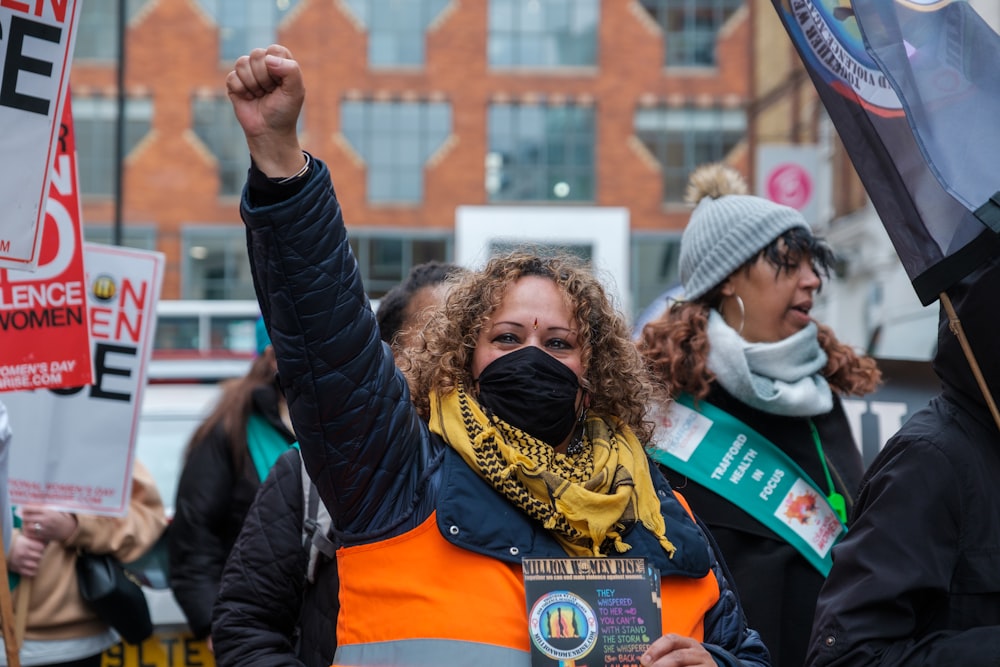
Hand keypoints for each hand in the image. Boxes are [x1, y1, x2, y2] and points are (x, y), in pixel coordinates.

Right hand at [9, 534, 46, 576]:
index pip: (41, 547)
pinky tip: (32, 568)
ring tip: (35, 561)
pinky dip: (32, 571)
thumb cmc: (17, 543)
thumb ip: (35, 540)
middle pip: (39, 556)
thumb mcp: (25, 539)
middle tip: (38, 555)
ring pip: (35, 565)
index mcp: (25, 544)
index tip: (41, 548)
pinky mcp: (17, 569)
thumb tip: (47, 542)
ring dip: (37, 564)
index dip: (42, 548)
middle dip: (40, 556)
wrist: (3, 550)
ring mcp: (20, 562)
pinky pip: (29, 573)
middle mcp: (23, 554)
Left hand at [20, 506, 77, 542]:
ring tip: (26, 521)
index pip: (31, 509)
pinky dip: (28, 531)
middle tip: (24, 514)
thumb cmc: (66, 517)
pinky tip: (29, 528)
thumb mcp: (60, 508)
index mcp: (48, 512)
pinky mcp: (43, 536)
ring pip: (27, 526)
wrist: (71, 530)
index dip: (26, 507)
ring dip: (25, 523)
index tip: (25, 507)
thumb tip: (38, 502)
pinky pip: (31, 534)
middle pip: (26, 517)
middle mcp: (44, 520)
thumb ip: (49, 505)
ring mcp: (43, 529)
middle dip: (24, 515)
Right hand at [225, 44, 305, 177]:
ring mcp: (248, 72)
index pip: (274, 50)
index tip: (281, 83)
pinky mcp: (234, 82)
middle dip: (264, 77)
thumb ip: (291, 70)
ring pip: (242, 63)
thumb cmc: (284, 111)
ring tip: (260, 95)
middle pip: (257, 55)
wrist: (269, 131)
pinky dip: (242, 91)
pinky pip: (232, 77)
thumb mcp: (295, 91)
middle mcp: (263, 64)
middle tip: (270, 91)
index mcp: (280, 62)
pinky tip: (249, 98)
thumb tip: (269, 59)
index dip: (276, 67)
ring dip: (253, 85)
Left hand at [641, 633, 716, 665]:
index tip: (644, 660)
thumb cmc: (690, 665)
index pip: (671, 640)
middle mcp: (699, 653)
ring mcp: (707, 665)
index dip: (656, 649)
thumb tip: (644, 663)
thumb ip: (664, 657)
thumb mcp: (681, 657)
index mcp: (689, 643)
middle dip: (661, 664)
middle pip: (678, 656)